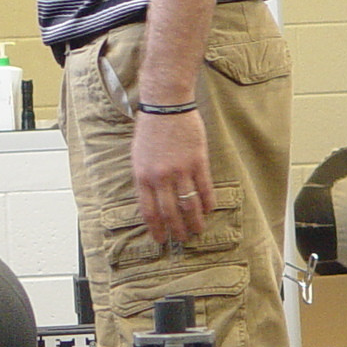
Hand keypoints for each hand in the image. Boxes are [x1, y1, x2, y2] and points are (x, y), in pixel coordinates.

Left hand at [130, 109, 214, 244]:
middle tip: (182, 239)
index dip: (156, 229)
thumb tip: (151, 201)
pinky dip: (207, 202)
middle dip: (176, 230)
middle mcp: (160, 177)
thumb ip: (144, 179)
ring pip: (189, 204)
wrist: (166, 106)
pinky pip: (205, 188)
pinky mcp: (198, 161)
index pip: (149, 211)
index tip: (160, 239)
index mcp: (142, 176)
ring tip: (197, 230)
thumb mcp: (138, 156)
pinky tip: (209, 209)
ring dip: (194, 221)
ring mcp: (180, 170)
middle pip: (170, 212)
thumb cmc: (150, 130)